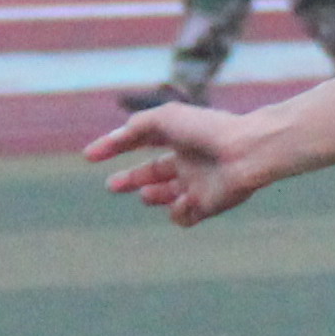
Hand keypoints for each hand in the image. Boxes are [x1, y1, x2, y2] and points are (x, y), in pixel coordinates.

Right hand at [85, 100, 275, 223]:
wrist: (245, 152)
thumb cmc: (207, 130)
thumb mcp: (165, 119)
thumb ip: (136, 126)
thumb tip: (117, 137)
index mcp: (177, 137)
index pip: (140, 141)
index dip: (114, 146)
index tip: (89, 156)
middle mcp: (186, 161)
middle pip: (152, 174)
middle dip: (130, 180)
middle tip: (112, 185)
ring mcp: (197, 185)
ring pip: (165, 197)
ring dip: (153, 196)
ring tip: (149, 193)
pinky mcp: (207, 206)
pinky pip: (182, 216)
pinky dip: (177, 211)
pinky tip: (184, 200)